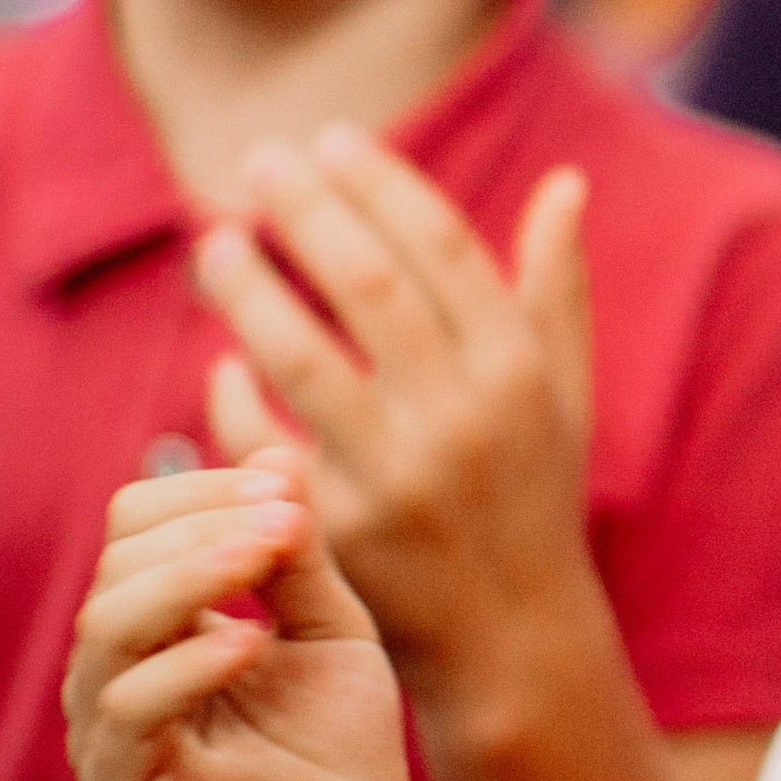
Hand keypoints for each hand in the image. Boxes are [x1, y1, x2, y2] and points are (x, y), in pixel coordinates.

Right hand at [64, 451, 433, 780]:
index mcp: (155, 631)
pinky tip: (254, 643)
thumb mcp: (329, 628)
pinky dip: (189, 662)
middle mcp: (114, 678)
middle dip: (206, 525)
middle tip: (287, 519)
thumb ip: (296, 552)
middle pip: (117, 563)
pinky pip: (126, 710)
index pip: (136, 527)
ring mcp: (107, 741)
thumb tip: (276, 451)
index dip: (204, 489)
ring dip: (195, 574)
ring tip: (273, 557)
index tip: (287, 479)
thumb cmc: (346, 752)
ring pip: (109, 626)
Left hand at [196, 130, 597, 730]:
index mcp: (520, 368)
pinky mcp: (344, 529)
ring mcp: (401, 474)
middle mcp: (466, 415)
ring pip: (301, 357)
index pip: (440, 246)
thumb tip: (566, 182)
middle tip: (259, 162)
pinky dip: (234, 399)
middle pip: (366, 284)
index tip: (329, 138)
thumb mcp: (565, 396)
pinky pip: (269, 443)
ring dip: (247, 290)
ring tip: (214, 242)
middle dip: (305, 212)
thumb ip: (558, 289)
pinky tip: (217, 360)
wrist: (513, 642)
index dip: (379, 183)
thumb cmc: (534, 499)